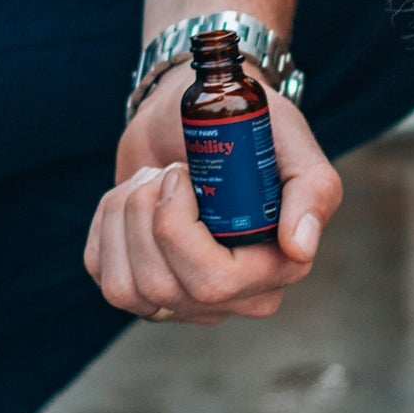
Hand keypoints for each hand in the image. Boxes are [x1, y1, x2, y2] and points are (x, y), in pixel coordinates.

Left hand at [84, 63, 343, 323]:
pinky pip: (101, 272)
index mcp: (274, 270)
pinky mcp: (138, 285)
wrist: (198, 113)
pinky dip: (105, 220)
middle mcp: (231, 298)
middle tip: (169, 171)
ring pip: (126, 289)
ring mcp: (181, 299)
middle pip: (162, 287)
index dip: (179, 229)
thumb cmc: (249, 124)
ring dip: (125, 214)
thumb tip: (299, 249)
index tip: (184, 175)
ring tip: (153, 180)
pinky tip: (133, 195)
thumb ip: (312, 190)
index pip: (214, 283)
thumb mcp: (289, 142)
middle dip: (147, 215)